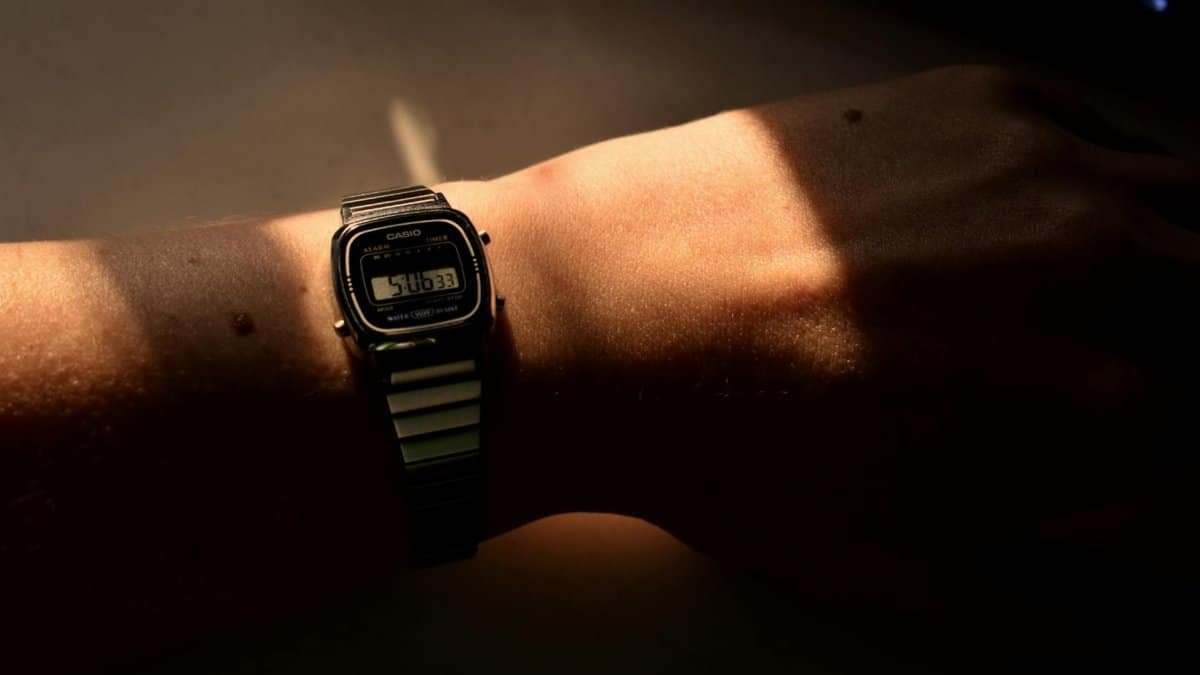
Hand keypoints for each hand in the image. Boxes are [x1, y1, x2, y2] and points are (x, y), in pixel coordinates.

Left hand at [475, 66, 1198, 614]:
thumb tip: (1107, 614)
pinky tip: (1027, 217)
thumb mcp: (881, 568)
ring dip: (1170, 250)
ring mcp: (1032, 164)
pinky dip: (1093, 179)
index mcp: (1088, 401)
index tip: (1148, 436)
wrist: (594, 315)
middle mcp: (1087, 262)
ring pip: (1186, 197)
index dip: (1180, 441)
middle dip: (1191, 334)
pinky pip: (1094, 131)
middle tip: (1137, 357)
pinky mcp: (971, 96)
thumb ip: (1025, 598)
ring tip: (1108, 288)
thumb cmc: (719, 449)